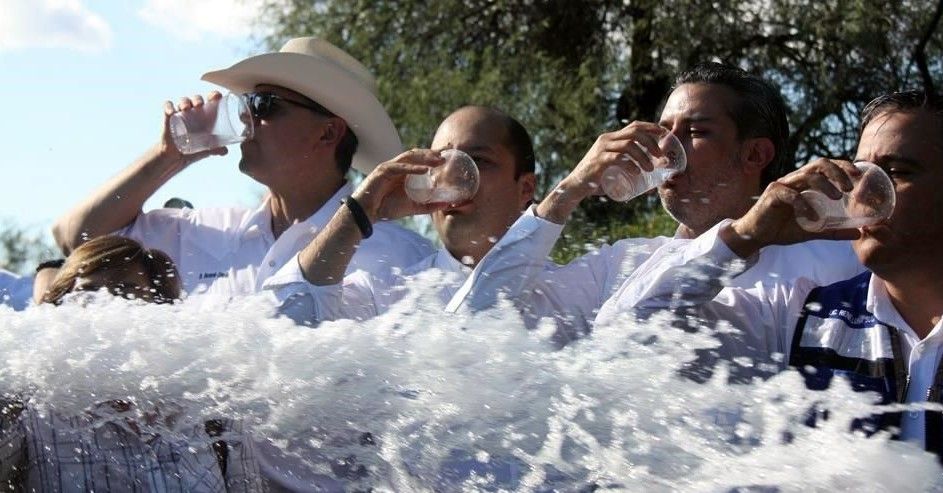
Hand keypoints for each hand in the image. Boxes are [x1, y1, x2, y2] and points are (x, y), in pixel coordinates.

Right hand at [157, 91, 228, 165]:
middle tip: (199, 105)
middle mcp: (194, 111)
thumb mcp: (207, 148)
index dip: (213, 95)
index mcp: (205, 115)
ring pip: (183, 101)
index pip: (210, 100)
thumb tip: (225, 152)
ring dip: (184, 102)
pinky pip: (167, 107)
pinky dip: (168, 107)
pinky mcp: (169, 117)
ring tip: (186, 108)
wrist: (176, 155)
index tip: (217, 96)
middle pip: (196, 99)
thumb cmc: (194, 147)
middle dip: (197, 99)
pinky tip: (171, 112)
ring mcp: (181, 113)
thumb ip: (216, 149)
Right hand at [351, 149, 448, 221]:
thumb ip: (429, 205)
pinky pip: (401, 167)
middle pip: (418, 154)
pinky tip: (425, 170)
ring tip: (439, 159)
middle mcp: (399, 167)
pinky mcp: (383, 170)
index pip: (422, 159)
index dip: (435, 154)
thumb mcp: (413, 207)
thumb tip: (448, 204)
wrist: (368, 213)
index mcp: (406, 172)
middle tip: (447, 151)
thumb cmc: (388, 208)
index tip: (450, 152)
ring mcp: (391, 166)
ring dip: (425, 157)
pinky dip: (413, 168)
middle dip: (433, 152)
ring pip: (410, 157)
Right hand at [538, 121, 664, 222]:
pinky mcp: (598, 161)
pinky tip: (637, 173)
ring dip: (643, 156)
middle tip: (661, 157)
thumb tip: (652, 180)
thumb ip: (628, 169)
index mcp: (611, 138)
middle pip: (635, 132)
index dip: (652, 128)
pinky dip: (630, 165)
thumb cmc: (597, 181)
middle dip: (651, 142)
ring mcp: (601, 150)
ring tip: (651, 169)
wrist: (575, 187)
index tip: (665, 135)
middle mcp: (606, 140)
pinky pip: (617, 158)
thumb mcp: (614, 169)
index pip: (635, 126)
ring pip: (628, 145)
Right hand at [723, 158, 862, 256]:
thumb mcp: (813, 230)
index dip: (843, 167)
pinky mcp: (772, 195)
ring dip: (825, 184)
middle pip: (819, 164)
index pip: (827, 167)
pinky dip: (804, 205)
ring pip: (807, 175)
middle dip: (838, 171)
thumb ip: (834, 230)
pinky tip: (813, 218)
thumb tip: (859, 233)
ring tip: (837, 197)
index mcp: (804, 183)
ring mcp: (783, 185)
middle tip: (850, 187)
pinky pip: (791, 195)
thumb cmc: (781, 229)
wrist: (755, 236)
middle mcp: (794, 180)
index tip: (859, 176)